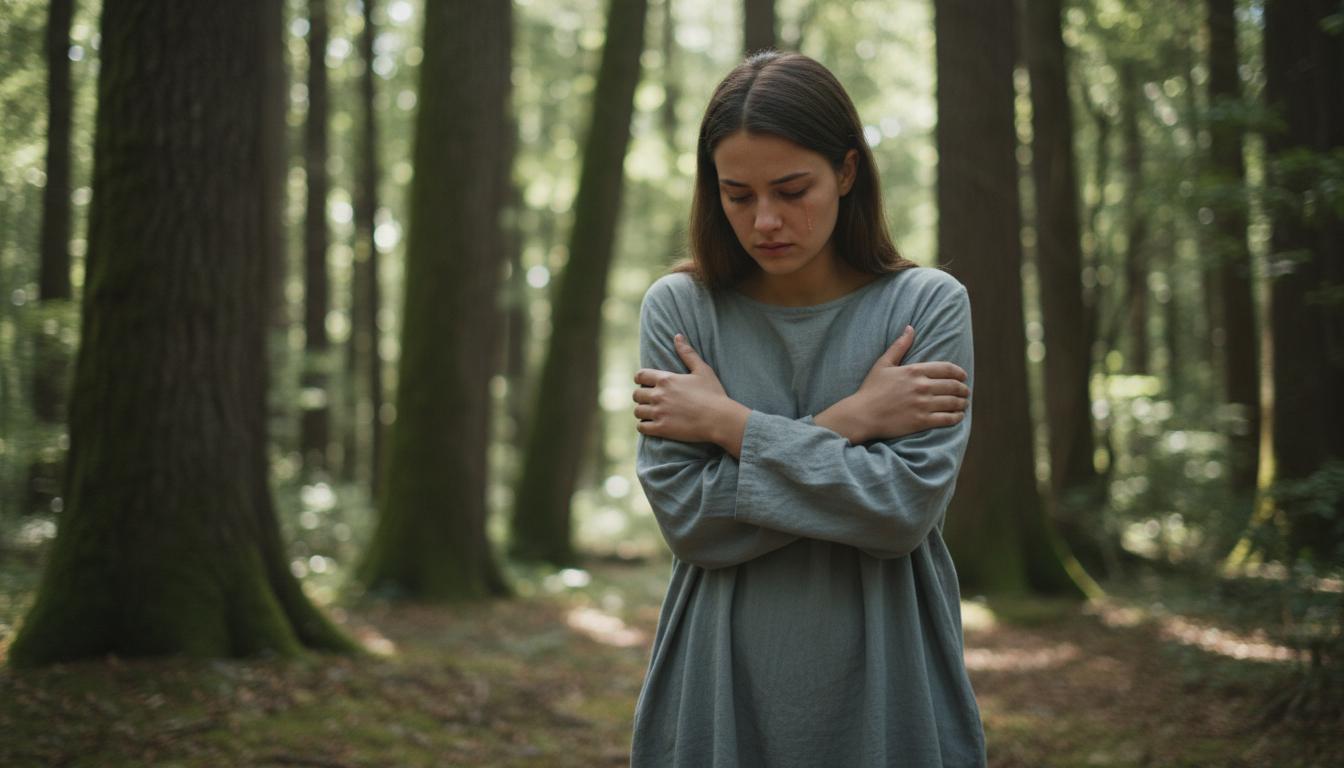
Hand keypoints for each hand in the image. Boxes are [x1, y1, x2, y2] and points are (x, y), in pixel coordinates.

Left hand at [633, 334, 749, 452]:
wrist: (720, 419)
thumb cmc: (713, 394)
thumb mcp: (702, 370)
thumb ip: (687, 353)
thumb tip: (677, 336)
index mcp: (666, 379)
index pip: (640, 375)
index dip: (640, 379)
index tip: (644, 383)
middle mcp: (659, 395)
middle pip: (637, 395)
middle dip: (642, 397)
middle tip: (651, 401)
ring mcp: (659, 412)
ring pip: (638, 411)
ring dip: (643, 412)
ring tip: (651, 414)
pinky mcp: (662, 428)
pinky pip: (641, 428)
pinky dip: (644, 427)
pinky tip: (652, 426)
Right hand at [818, 325, 969, 442]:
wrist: (862, 414)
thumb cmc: (871, 389)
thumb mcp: (883, 364)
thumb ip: (900, 346)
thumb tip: (910, 328)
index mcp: (914, 371)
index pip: (947, 369)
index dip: (959, 373)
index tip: (963, 376)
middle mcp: (922, 387)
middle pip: (953, 386)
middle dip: (963, 389)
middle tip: (965, 391)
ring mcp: (922, 405)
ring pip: (952, 402)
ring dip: (961, 402)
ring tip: (963, 404)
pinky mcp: (921, 421)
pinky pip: (946, 419)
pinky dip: (956, 417)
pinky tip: (958, 416)